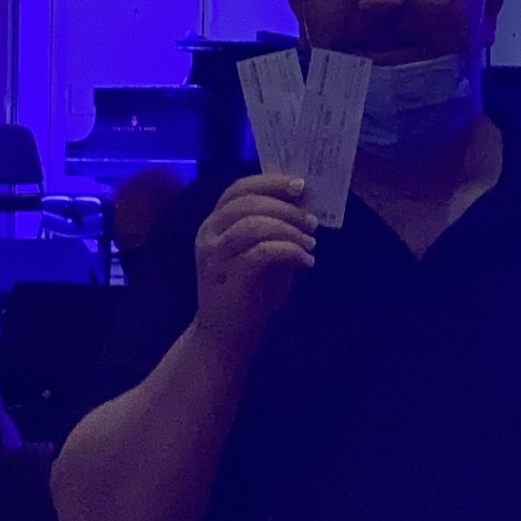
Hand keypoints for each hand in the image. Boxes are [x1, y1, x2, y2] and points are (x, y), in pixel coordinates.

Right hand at [192, 171, 315, 371]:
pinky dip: (289, 251)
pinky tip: (306, 261)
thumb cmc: (247, 292)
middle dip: (285, 207)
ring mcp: (215, 257)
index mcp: (214, 224)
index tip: (300, 186)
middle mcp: (208, 235)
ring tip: (310, 243)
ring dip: (289, 229)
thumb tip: (304, 207)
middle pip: (247, 203)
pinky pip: (261, 253)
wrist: (225, 338)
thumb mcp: (263, 254)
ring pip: (253, 225)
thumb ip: (275, 230)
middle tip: (311, 221)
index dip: (270, 182)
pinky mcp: (228, 279)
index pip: (238, 189)